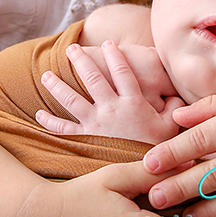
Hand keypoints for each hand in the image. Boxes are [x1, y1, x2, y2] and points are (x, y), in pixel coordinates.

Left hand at [36, 41, 184, 144]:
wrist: (143, 174)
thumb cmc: (158, 150)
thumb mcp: (171, 127)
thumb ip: (174, 109)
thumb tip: (177, 97)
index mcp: (132, 103)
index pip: (122, 72)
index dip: (115, 55)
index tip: (108, 43)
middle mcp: (110, 109)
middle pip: (92, 78)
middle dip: (81, 61)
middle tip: (71, 49)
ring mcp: (95, 124)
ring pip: (71, 99)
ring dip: (57, 86)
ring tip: (46, 75)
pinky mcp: (84, 139)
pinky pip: (63, 129)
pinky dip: (49, 121)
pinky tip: (38, 114)